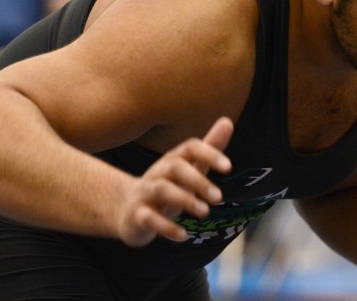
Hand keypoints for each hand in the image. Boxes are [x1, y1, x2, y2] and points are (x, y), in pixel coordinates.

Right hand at [116, 117, 233, 246]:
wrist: (127, 210)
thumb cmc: (167, 187)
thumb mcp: (188, 169)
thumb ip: (208, 149)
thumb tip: (227, 121)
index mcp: (173, 160)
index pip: (190, 147)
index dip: (209, 153)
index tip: (228, 167)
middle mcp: (158, 172)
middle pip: (175, 167)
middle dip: (198, 180)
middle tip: (219, 197)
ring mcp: (145, 193)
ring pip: (162, 190)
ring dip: (185, 200)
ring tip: (205, 212)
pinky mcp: (137, 215)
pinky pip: (149, 218)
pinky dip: (166, 227)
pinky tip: (183, 235)